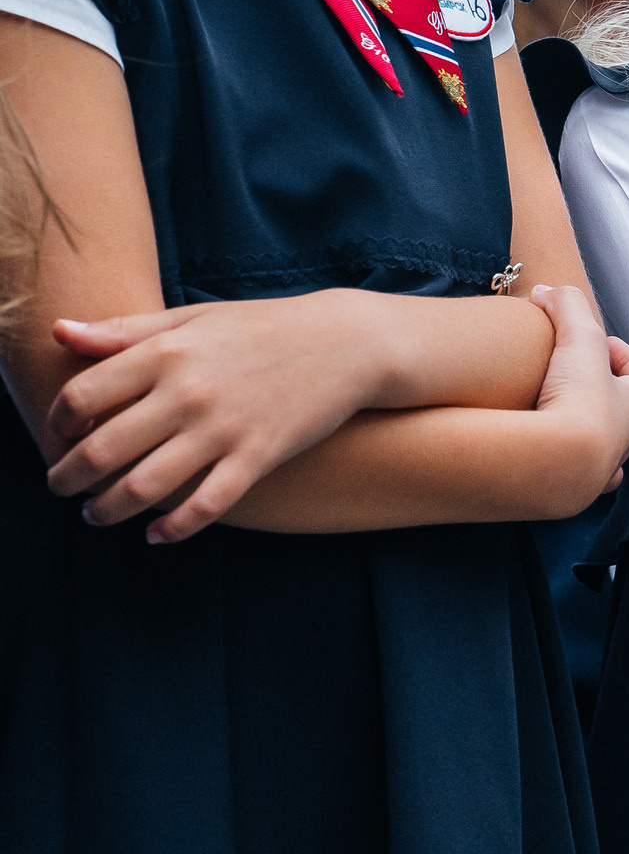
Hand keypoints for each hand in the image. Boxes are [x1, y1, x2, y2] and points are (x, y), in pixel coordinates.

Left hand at [43, 290, 408, 541]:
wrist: (347, 342)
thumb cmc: (263, 327)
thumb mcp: (193, 318)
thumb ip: (125, 330)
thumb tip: (59, 331)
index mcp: (167, 352)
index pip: (81, 396)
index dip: (57, 424)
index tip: (58, 437)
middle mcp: (188, 392)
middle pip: (101, 450)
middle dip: (68, 479)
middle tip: (63, 488)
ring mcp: (224, 428)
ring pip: (143, 488)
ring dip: (107, 511)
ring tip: (98, 514)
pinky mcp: (259, 456)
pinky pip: (206, 506)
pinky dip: (173, 529)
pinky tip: (157, 535)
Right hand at [525, 284, 628, 494]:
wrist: (551, 466)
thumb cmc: (577, 402)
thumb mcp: (577, 338)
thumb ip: (567, 305)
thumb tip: (547, 292)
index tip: (597, 346)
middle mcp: (624, 443)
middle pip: (626, 417)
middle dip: (603, 397)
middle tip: (569, 379)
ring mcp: (598, 472)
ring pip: (604, 453)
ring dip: (584, 434)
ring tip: (550, 417)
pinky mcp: (566, 493)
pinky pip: (572, 483)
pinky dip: (560, 467)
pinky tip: (537, 455)